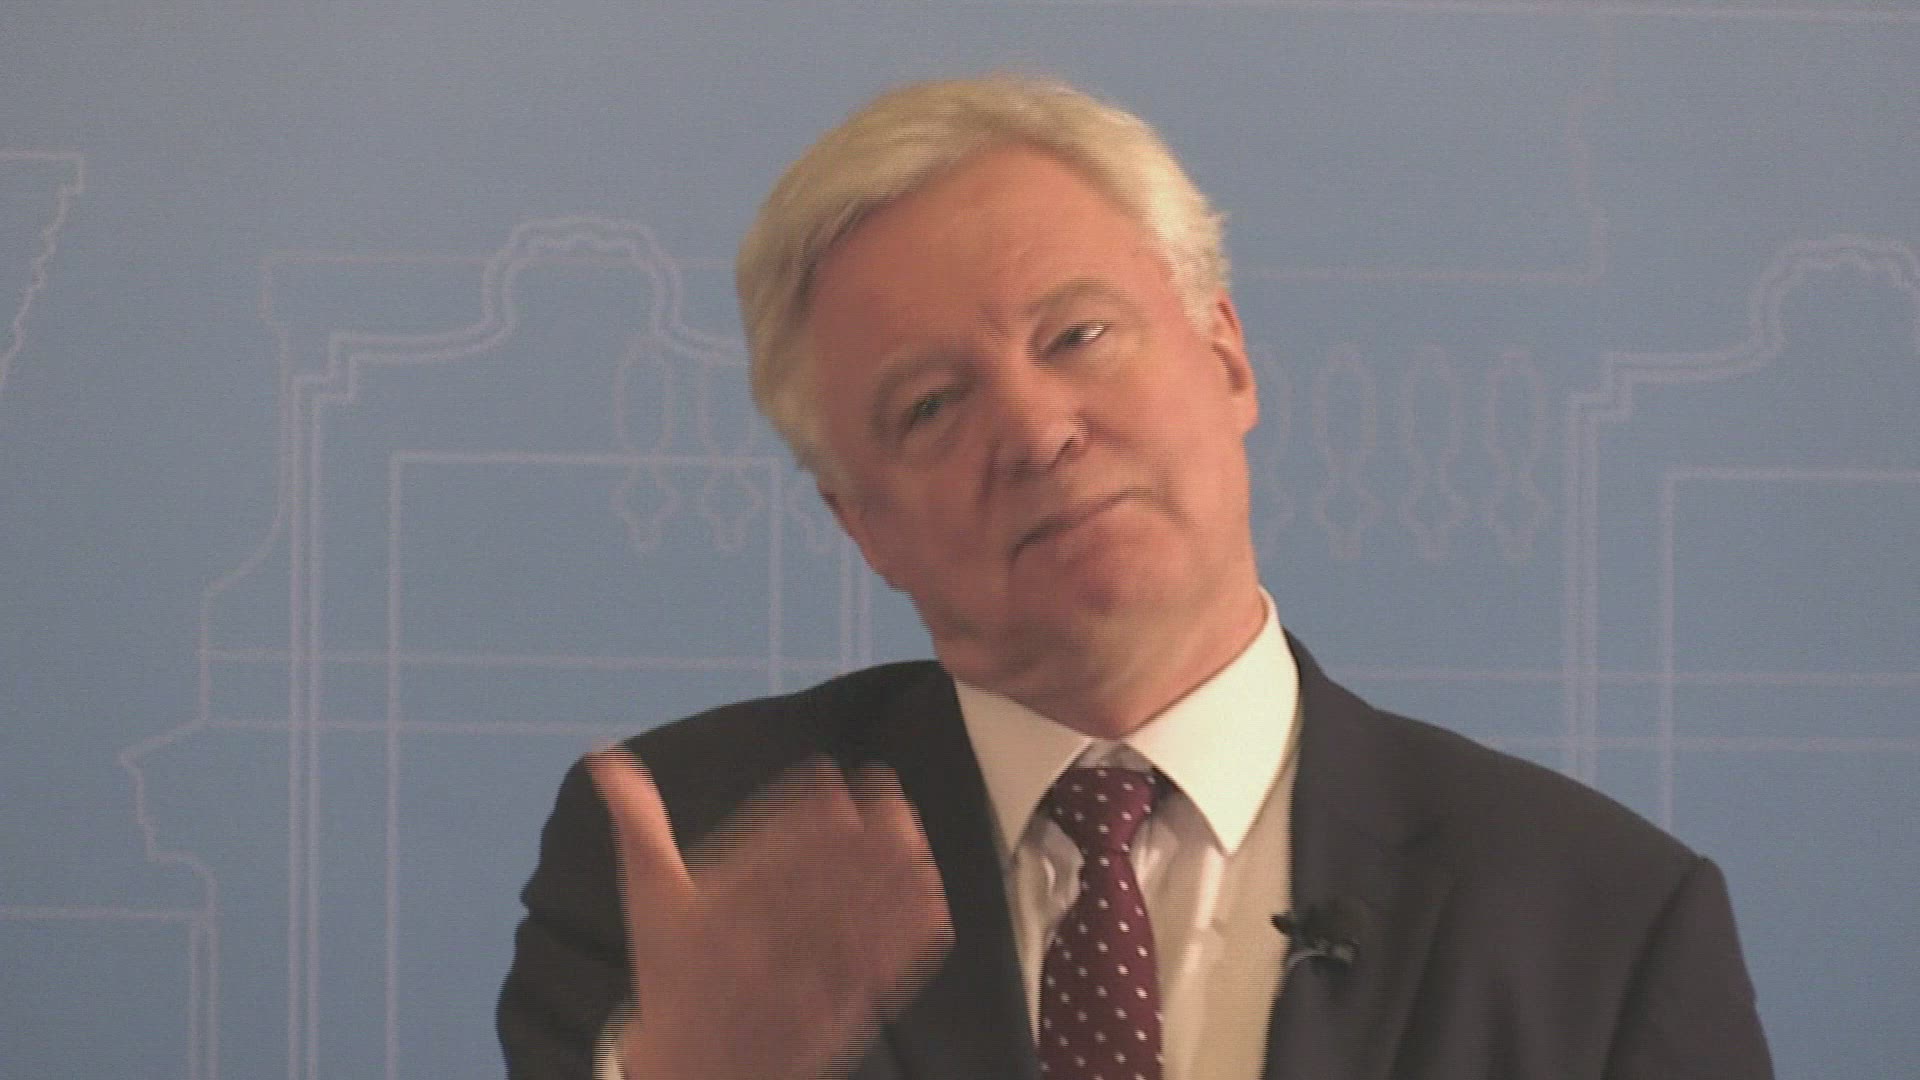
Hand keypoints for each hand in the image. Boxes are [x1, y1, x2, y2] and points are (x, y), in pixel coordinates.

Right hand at [586, 750, 952, 1079]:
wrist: (691, 1075)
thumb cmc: (672, 976)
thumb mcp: (651, 901)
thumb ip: (640, 827)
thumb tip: (605, 757)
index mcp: (714, 918)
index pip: (761, 860)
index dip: (800, 820)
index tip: (832, 781)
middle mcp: (758, 951)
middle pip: (814, 889)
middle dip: (857, 841)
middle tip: (892, 795)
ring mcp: (801, 986)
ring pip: (852, 926)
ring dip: (888, 879)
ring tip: (914, 834)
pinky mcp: (837, 1016)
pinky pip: (878, 973)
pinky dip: (906, 937)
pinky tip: (930, 897)